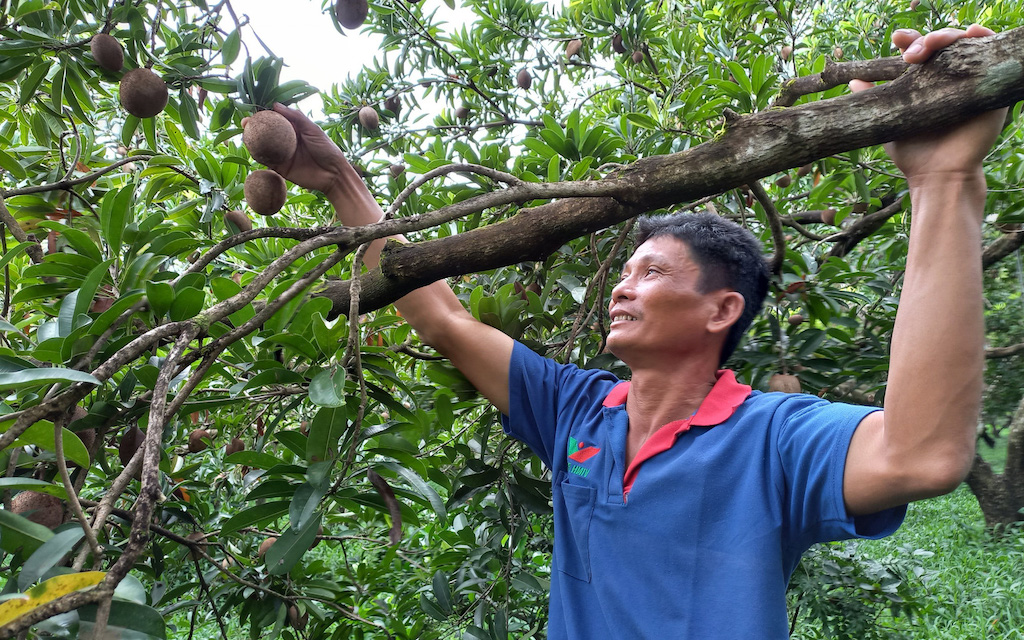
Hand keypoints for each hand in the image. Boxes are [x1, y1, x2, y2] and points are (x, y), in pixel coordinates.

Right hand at [241, 104, 354, 195]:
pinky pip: (266, 161)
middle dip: (254, 127)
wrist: (333, 174)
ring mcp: (283, 155)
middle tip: (245, 122)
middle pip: (266, 133)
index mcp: (294, 130)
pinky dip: (258, 156)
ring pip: (263, 146)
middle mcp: (286, 141)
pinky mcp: (281, 168)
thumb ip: (296, 117)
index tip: (254, 110)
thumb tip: (276, 105)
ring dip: (252, 141)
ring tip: (244, 134)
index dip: (264, 115)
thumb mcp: (313, 129)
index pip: (276, 120)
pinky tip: (250, 149)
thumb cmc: (327, 149)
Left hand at [850, 25, 1005, 181]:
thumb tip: (853, 80)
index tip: (897, 39)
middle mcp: (949, 80)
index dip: (911, 41)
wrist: (938, 177)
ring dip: (949, 36)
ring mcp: (970, 82)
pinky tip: (973, 32)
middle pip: (942, 45)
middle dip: (926, 39)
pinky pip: (993, 55)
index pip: (920, 53)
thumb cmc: (913, 155)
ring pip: (965, 45)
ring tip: (932, 44)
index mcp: (925, 84)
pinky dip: (985, 38)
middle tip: (911, 55)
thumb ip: (872, 100)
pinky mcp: (991, 89)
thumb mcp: (889, 122)